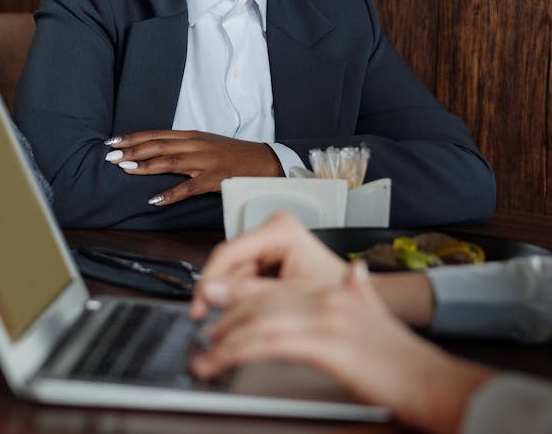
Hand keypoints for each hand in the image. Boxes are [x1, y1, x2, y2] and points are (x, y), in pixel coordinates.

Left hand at [104, 130, 281, 206]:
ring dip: (145, 165)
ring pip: (170, 161)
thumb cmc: (232, 154)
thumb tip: (156, 150)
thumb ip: (182, 145)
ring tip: (125, 169)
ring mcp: (205, 161)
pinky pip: (188, 187)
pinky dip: (170, 193)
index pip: (157, 134)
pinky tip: (155, 200)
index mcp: (192, 136)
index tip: (113, 141)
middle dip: (132, 150)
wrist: (263, 160)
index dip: (133, 137)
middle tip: (110, 156)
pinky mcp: (214, 179)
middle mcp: (196, 145)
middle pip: (158, 145)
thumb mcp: (205, 143)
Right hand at [190, 211, 344, 318]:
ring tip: (234, 321)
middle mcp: (273, 229)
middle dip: (220, 293)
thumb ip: (248, 294)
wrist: (353, 302)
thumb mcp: (288, 297)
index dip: (209, 282)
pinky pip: (244, 277)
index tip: (197, 308)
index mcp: (281, 229)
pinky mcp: (269, 255)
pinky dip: (242, 297)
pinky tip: (247, 312)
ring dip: (231, 297)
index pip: (229, 252)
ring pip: (234, 273)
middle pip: (230, 263)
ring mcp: (271, 242)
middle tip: (208, 321)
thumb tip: (210, 292)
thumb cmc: (333, 296)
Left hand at [192, 259, 495, 433]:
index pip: (276, 285)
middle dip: (227, 315)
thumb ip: (363, 291)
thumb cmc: (403, 359)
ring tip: (205, 353)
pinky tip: (222, 360)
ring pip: (259, 319)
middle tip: (206, 331)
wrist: (430, 380)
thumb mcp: (378, 314)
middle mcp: (328, 297)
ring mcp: (326, 318)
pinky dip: (237, 351)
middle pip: (262, 299)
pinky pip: (268, 342)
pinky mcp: (325, 343)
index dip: (242, 295)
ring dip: (225, 337)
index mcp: (336, 289)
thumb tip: (357, 272)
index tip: (220, 306)